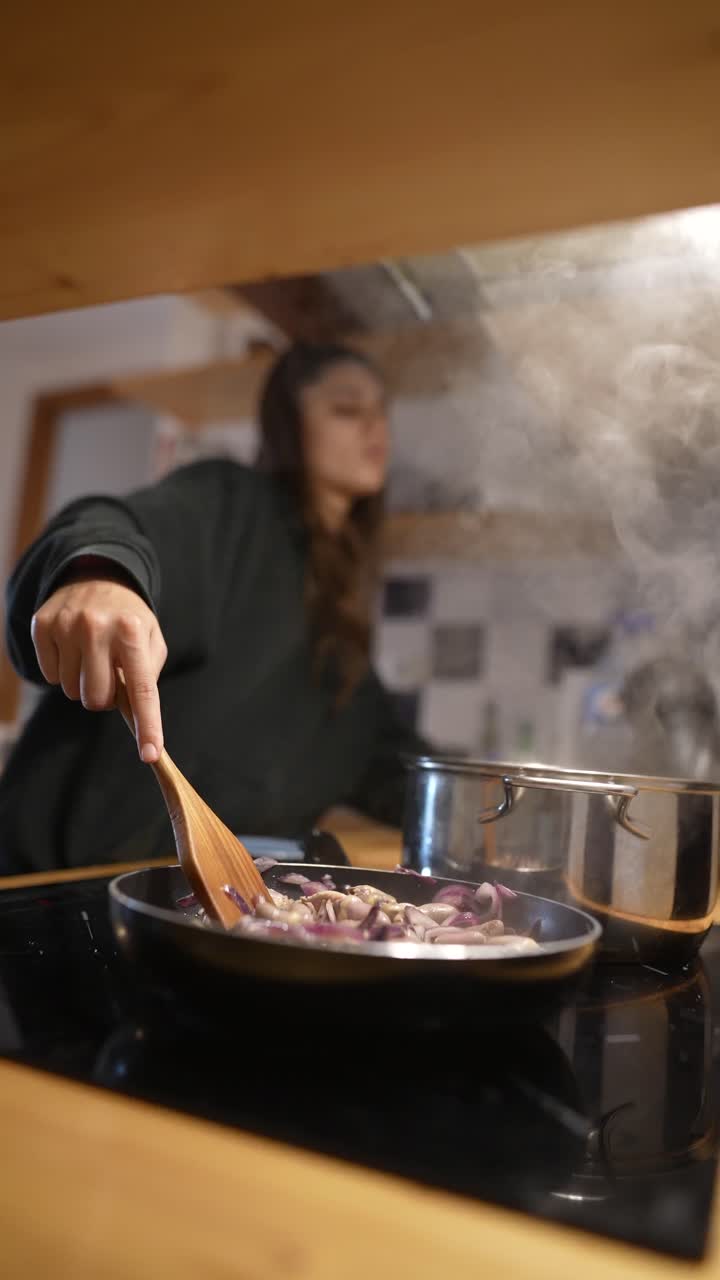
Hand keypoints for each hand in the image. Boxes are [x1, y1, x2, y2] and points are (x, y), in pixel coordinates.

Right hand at [31, 576, 167, 761]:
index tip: (151, 754)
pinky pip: (49, 676)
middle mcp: (98, 627)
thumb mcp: (151, 639)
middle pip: (96, 699)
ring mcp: (66, 625)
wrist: (96, 576)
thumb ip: (146, 676)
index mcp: (133, 632)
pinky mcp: (42, 626)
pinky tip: (72, 648)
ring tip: (91, 656)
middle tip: (109, 676)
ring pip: (71, 691)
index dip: (147, 725)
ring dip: (83, 682)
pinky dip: (62, 670)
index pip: (142, 689)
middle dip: (104, 698)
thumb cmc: (129, 620)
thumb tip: (135, 716)